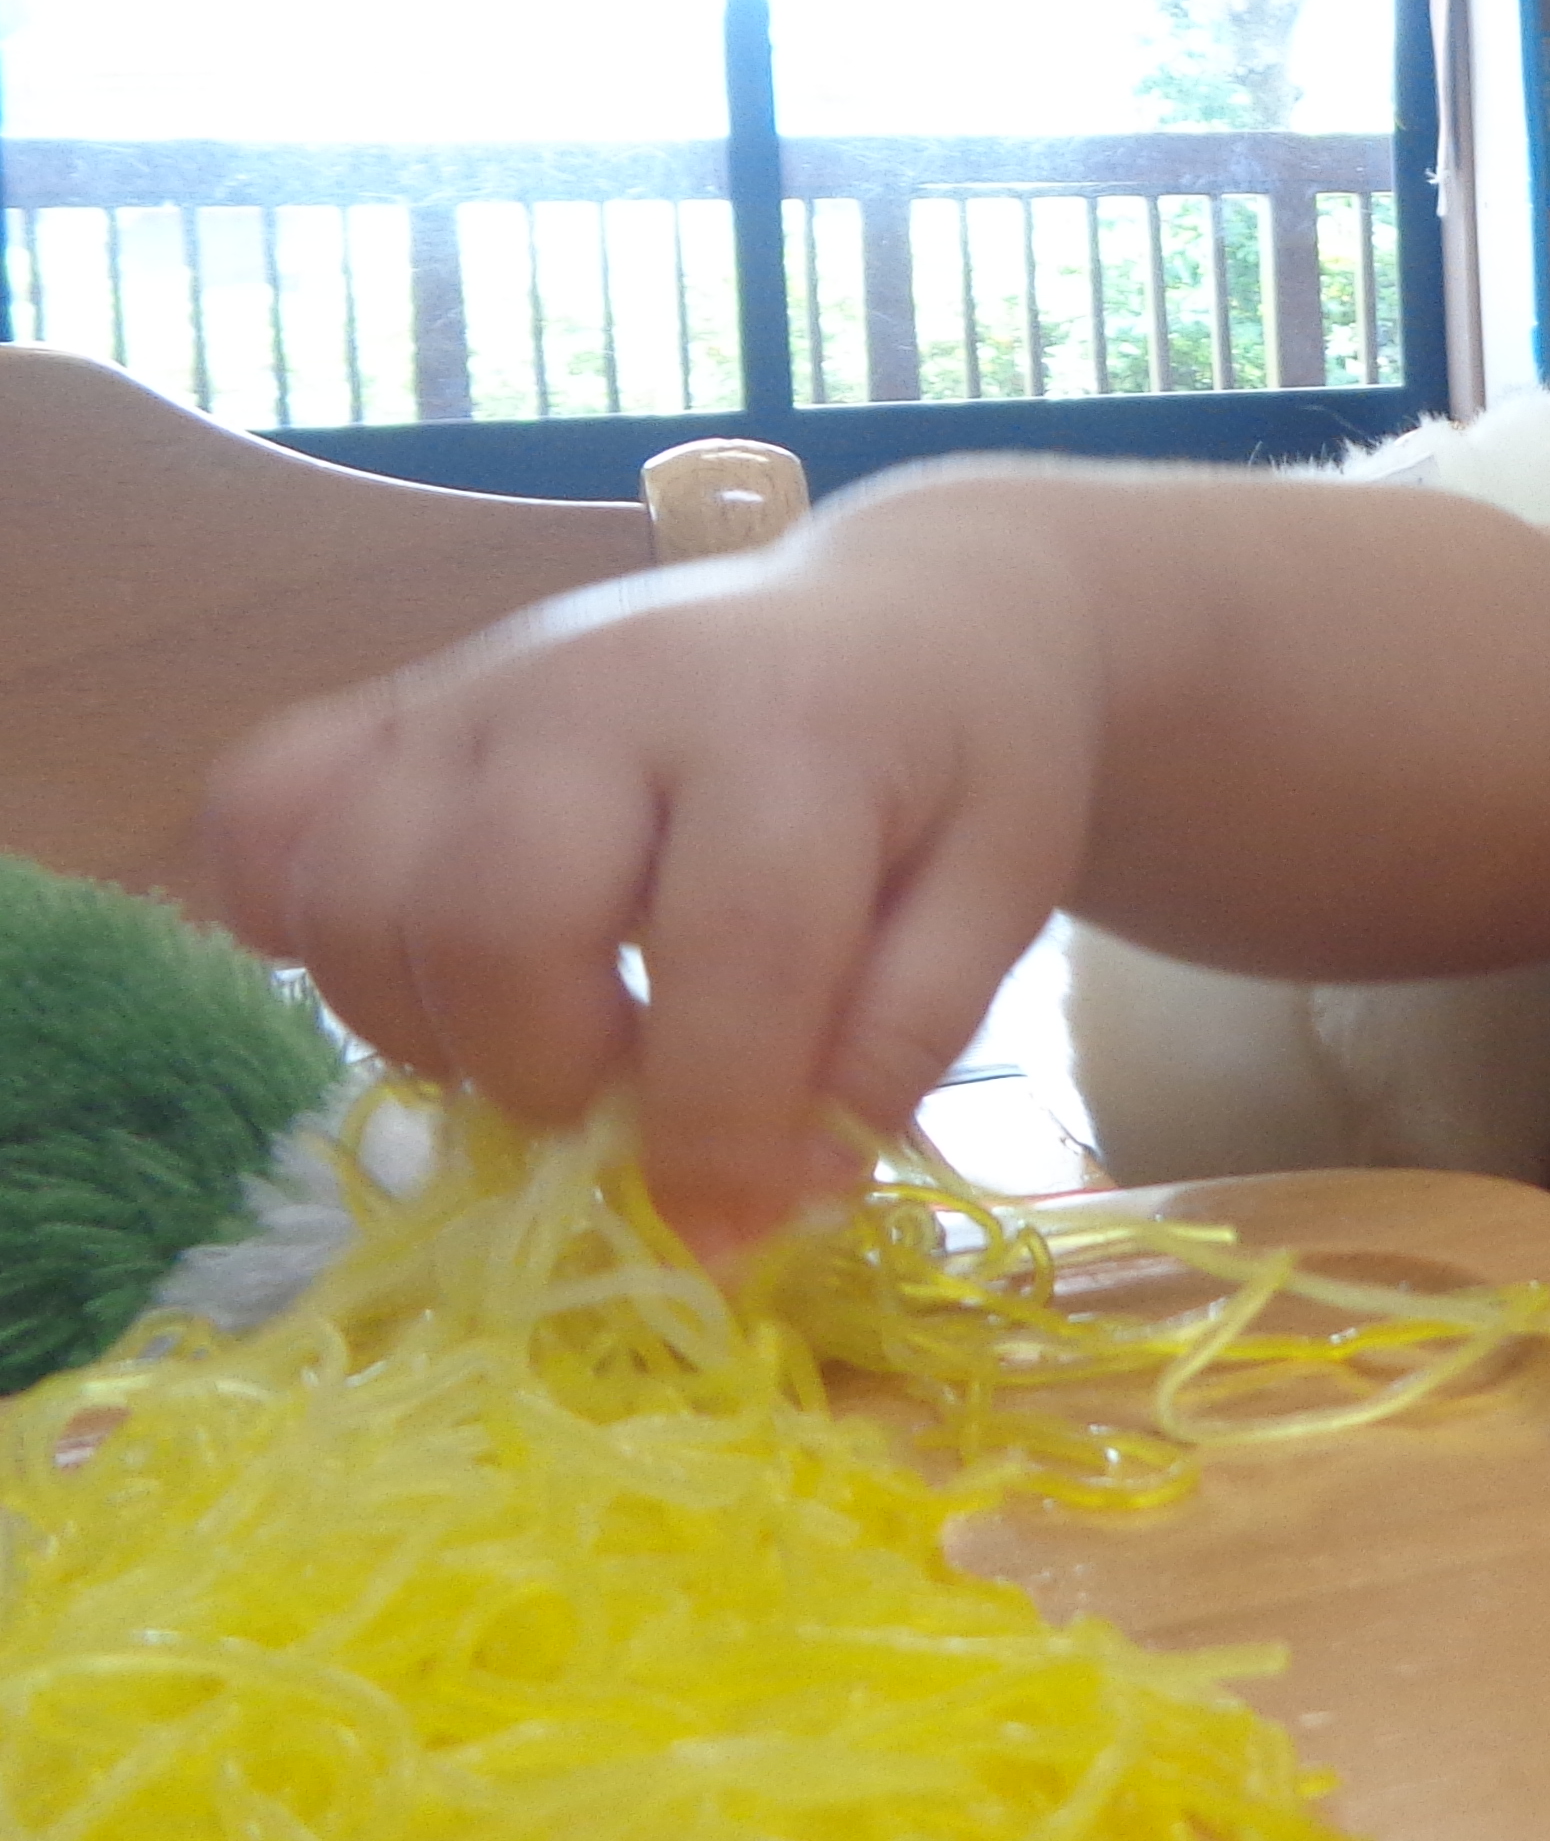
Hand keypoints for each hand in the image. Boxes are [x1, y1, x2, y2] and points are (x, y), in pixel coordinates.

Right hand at [201, 515, 1100, 1249]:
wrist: (904, 612)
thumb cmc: (958, 769)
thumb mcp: (996, 891)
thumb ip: (897, 1040)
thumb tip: (767, 1197)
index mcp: (796, 733)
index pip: (733, 954)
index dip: (716, 1126)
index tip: (725, 1228)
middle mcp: (616, 691)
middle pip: (496, 915)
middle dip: (549, 1072)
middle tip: (620, 1108)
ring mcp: (485, 687)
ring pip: (352, 884)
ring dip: (418, 1023)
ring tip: (539, 1045)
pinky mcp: (401, 703)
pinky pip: (263, 814)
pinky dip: (296, 924)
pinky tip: (418, 972)